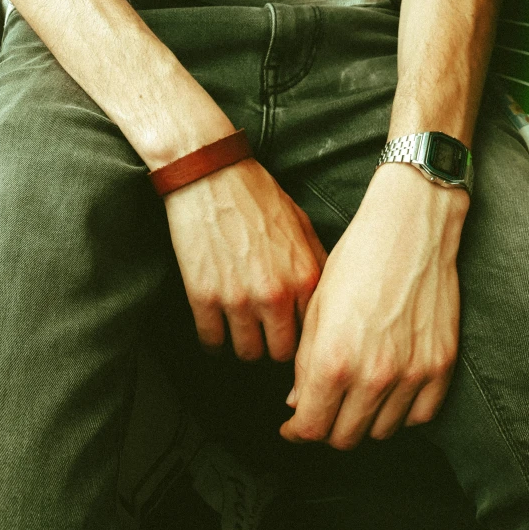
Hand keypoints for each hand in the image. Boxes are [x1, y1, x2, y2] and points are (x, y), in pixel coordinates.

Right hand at [163, 155, 327, 361]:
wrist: (210, 175)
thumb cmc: (257, 197)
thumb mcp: (302, 227)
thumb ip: (316, 266)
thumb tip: (324, 300)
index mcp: (305, 278)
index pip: (313, 334)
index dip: (302, 337)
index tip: (292, 335)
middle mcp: (276, 294)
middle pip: (281, 353)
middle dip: (274, 346)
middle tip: (264, 335)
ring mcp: (238, 299)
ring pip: (247, 353)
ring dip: (243, 344)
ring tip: (239, 330)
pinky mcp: (204, 297)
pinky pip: (211, 341)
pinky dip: (213, 338)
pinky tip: (214, 325)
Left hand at [280, 163, 469, 447]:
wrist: (409, 230)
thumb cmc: (356, 261)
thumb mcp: (316, 309)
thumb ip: (305, 364)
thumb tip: (297, 402)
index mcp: (333, 361)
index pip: (311, 427)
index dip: (297, 431)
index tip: (294, 426)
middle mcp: (373, 376)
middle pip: (345, 437)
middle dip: (326, 428)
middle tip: (322, 410)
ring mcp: (412, 374)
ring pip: (382, 432)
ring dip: (363, 422)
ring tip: (354, 398)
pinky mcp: (440, 366)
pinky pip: (420, 416)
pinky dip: (400, 413)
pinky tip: (388, 393)